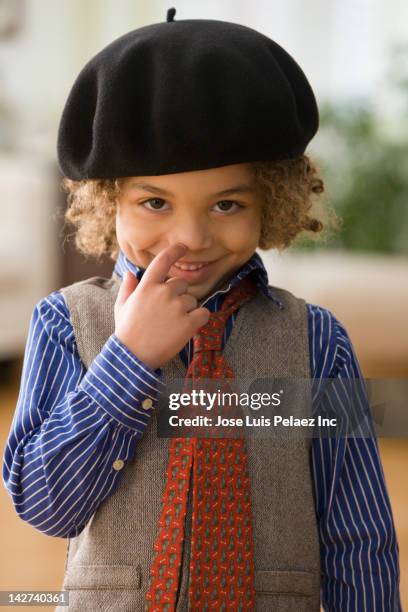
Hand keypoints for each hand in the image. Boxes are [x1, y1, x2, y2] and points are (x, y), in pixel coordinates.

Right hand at [114, 244, 210, 369]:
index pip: (163, 261)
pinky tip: (188, 327)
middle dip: (178, 295)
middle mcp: (163, 293)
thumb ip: (128, 288)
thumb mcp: (122, 307)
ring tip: (173, 324)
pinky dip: (199, 319)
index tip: (182, 247)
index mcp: (146, 286)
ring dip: (187, 309)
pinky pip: (203, 313)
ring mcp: (177, 307)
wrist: (134, 357)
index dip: (174, 251)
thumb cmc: (127, 332)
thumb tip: (130, 274)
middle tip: (167, 313)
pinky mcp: (188, 322)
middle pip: (181, 284)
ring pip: (192, 299)